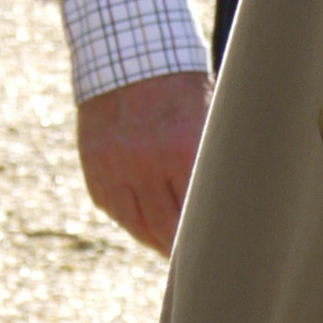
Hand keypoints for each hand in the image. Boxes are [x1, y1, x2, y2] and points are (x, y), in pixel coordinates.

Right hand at [78, 70, 211, 254]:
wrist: (125, 57)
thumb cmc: (180, 85)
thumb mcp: (205, 114)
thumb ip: (209, 156)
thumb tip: (227, 198)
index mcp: (184, 148)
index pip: (201, 210)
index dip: (209, 235)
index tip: (223, 252)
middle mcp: (147, 164)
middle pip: (168, 227)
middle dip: (183, 249)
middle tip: (199, 265)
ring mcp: (116, 170)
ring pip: (139, 225)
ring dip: (158, 241)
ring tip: (174, 252)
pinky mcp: (95, 171)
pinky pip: (116, 210)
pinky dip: (132, 221)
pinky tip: (147, 229)